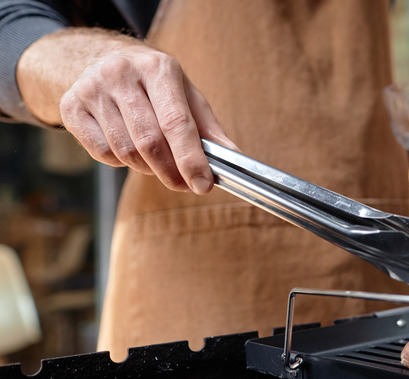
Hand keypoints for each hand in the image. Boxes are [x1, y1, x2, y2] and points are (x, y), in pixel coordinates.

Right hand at [58, 44, 237, 194]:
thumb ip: (209, 128)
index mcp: (158, 68)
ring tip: (157, 163)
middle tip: (184, 185)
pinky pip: (102, 152)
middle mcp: (121, 73)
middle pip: (149, 141)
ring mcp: (91, 88)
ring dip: (147, 168)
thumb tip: (233, 159)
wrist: (101, 59)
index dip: (191, 159)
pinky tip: (129, 150)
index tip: (203, 185)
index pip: (176, 122)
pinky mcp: (71, 106)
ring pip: (125, 151)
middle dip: (171, 171)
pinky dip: (121, 162)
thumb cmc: (154, 85)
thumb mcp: (186, 95)